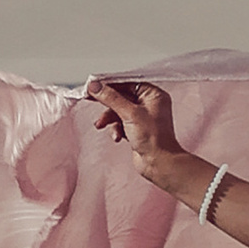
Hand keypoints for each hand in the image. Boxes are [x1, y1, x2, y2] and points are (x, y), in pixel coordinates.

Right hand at [86, 76, 185, 190]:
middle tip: (90, 99)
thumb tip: (95, 86)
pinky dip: (116, 129)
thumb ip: (111, 98)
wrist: (158, 163)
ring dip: (109, 118)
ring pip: (118, 111)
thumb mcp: (129, 114)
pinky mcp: (136, 130)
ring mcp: (143, 118)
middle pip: (121, 97)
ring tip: (101, 125)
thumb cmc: (154, 139)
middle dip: (107, 104)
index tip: (93, 85)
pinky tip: (117, 137)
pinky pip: (120, 123)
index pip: (127, 83)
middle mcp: (149, 104)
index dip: (109, 84)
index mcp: (153, 95)